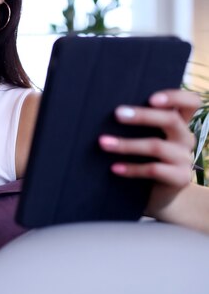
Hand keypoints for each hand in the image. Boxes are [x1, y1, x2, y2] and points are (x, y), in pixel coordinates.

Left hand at [98, 89, 200, 219]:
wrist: (162, 196)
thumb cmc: (148, 160)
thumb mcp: (148, 138)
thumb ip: (139, 125)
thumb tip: (107, 110)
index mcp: (180, 123)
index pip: (190, 102)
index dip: (175, 97)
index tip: (151, 98)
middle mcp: (186, 138)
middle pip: (171, 120)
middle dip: (142, 116)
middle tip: (117, 113)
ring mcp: (185, 158)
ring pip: (156, 146)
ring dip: (127, 144)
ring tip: (103, 142)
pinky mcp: (180, 178)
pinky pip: (153, 170)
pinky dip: (131, 168)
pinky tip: (114, 168)